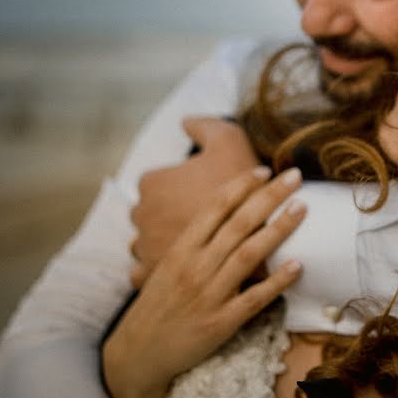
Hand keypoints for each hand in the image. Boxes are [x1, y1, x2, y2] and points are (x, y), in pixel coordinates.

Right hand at [103, 166, 304, 397]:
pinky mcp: (221, 322)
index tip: (265, 170)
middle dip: (269, 196)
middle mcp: (195, 267)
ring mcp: (209, 294)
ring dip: (278, 229)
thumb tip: (227, 212)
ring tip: (302, 209)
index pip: (214, 208)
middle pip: (238, 224)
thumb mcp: (169, 264)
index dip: (241, 186)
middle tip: (295, 176)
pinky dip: (276, 281)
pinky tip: (298, 265)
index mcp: (181, 248)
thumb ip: (197, 240)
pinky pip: (254, 299)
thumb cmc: (160, 303)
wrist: (139, 353)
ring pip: (248, 254)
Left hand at [130, 117, 259, 287]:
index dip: (181, 186)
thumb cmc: (240, 185)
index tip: (201, 192)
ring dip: (161, 241)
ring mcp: (145, 246)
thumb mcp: (230, 142)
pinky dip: (155, 270)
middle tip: (198, 217)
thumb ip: (206, 127)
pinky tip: (175, 268)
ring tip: (193, 244)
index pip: (157, 181)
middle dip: (168, 215)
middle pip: (150, 212)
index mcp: (154, 183)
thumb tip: (186, 122)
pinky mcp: (152, 275)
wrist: (255, 240)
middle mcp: (142, 214)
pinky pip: (143, 271)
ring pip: (145, 241)